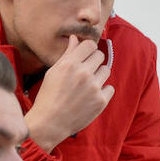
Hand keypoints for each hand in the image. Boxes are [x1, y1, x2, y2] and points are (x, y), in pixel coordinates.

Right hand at [24, 34, 114, 152]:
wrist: (50, 122)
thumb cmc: (49, 96)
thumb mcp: (54, 72)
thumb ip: (68, 54)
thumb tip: (75, 38)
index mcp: (70, 64)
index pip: (89, 44)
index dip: (89, 48)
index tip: (86, 54)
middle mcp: (83, 73)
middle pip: (100, 55)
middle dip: (94, 60)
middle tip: (86, 70)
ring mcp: (94, 87)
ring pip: (106, 70)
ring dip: (99, 75)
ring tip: (88, 84)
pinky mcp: (101, 101)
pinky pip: (110, 88)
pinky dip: (103, 91)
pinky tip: (91, 96)